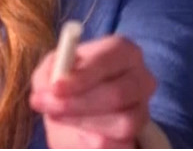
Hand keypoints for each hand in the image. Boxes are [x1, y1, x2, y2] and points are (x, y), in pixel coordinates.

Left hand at [28, 35, 160, 148]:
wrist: (79, 119)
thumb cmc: (67, 88)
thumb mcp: (50, 75)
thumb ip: (48, 77)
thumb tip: (51, 87)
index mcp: (122, 51)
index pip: (107, 61)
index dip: (82, 77)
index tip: (56, 88)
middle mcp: (142, 78)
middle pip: (117, 94)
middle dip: (77, 104)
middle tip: (49, 108)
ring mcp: (144, 109)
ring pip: (122, 124)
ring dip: (84, 124)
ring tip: (59, 119)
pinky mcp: (139, 136)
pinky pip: (121, 145)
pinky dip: (92, 143)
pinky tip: (78, 134)